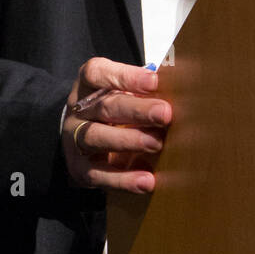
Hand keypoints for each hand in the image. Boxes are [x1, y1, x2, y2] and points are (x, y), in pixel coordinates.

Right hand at [62, 56, 171, 192]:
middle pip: (104, 107)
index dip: (125, 76)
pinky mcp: (79, 169)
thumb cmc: (114, 109)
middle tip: (164, 113)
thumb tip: (180, 90)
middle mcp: (78, 111)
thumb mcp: (123, 92)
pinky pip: (99, 175)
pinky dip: (123, 179)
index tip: (154, 81)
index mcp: (88, 85)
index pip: (97, 73)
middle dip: (137, 110)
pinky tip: (147, 180)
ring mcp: (74, 140)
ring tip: (156, 143)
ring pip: (96, 137)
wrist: (83, 139)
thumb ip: (143, 91)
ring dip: (128, 140)